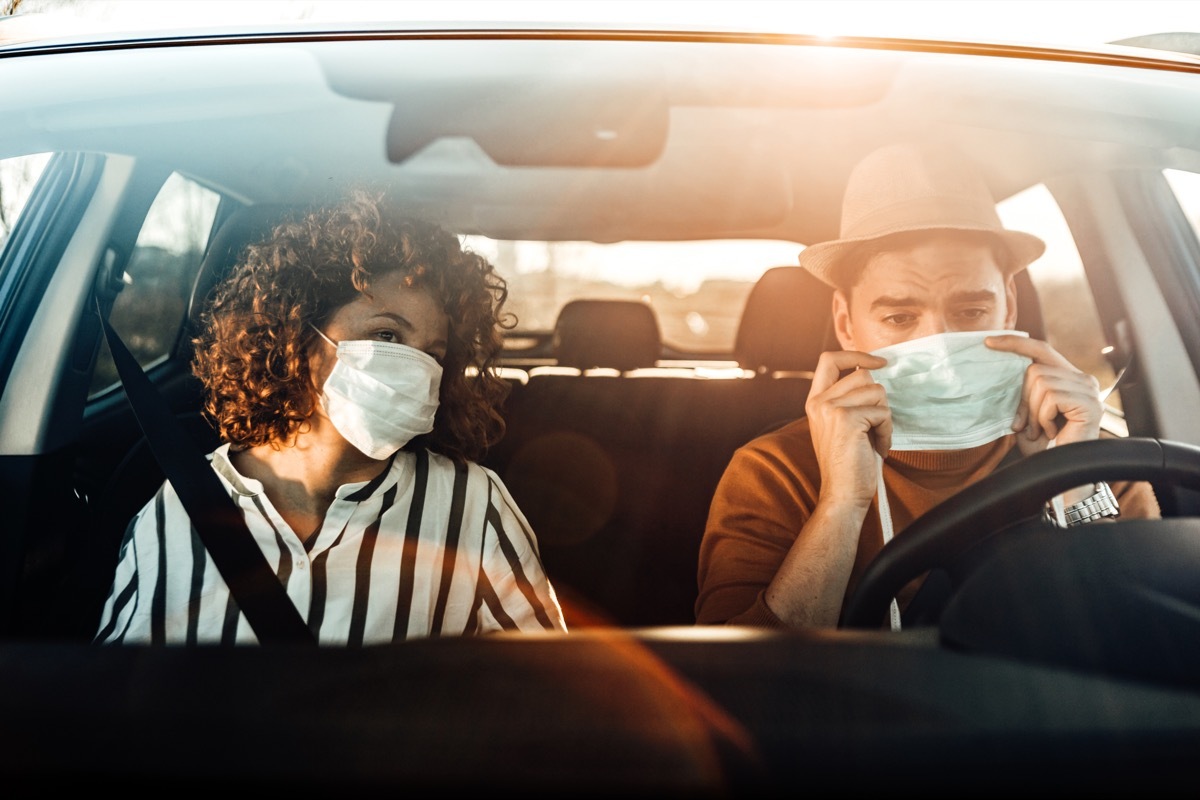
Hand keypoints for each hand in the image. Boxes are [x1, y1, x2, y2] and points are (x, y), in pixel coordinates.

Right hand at [805, 350, 891, 508]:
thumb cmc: (849, 463)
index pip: (829, 359)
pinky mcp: (846, 419)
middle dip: (878, 398)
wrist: (842, 494)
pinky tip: (877, 447)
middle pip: (861, 374)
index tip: (879, 363)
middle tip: (875, 424)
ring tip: (875, 438)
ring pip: (875, 391)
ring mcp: (829, 408)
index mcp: (815, 401)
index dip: (855, 354)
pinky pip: (882, 411)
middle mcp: (818, 401)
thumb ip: (849, 399)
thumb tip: (872, 373)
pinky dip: (886, 431)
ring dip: (884, 416)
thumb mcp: (843, 424)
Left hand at [985, 334, 1101, 456]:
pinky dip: (1044, 418)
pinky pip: (1052, 398)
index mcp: (1068, 378)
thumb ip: (1021, 392)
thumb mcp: (1027, 413)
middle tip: (1025, 425)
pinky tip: (1051, 432)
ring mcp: (1088, 390)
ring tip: (1039, 431)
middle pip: (1036, 370)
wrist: (1060, 471)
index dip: (1015, 343)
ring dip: (1033, 413)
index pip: (1041, 350)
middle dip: (1024, 400)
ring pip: (1042, 383)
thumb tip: (998, 370)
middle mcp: (1082, 379)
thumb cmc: (1044, 446)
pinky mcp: (1089, 403)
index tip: (988, 342)